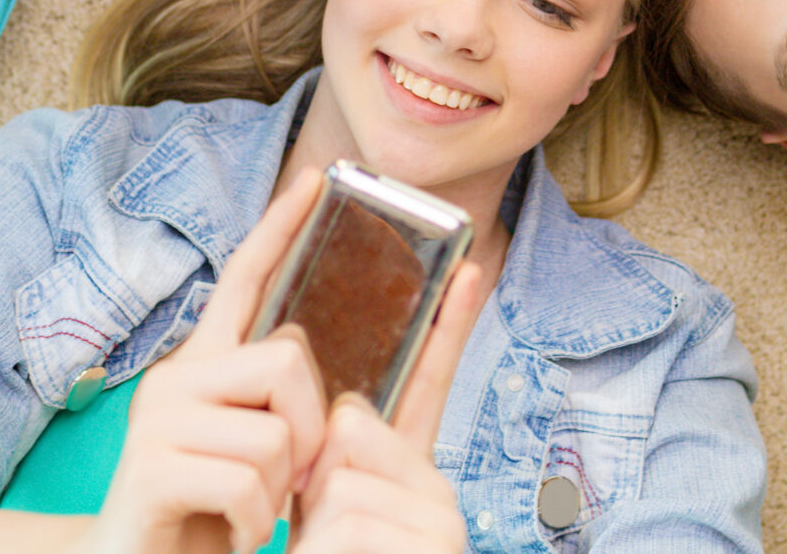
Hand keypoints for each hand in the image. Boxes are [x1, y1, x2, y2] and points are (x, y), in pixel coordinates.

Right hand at [90, 170, 334, 553]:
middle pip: (288, 360)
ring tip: (250, 512)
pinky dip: (254, 525)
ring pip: (276, 434)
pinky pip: (247, 485)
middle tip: (288, 480)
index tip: (316, 177)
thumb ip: (278, 403)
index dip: (280, 226)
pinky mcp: (151, 471)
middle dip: (310, 430)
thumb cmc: (207, 514)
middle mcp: (174, 380)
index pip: (244, 279)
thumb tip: (317, 367)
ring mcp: (158, 423)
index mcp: (203, 366)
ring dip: (281, 492)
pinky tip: (232, 534)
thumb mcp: (254, 448)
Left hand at [291, 259, 488, 553]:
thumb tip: (344, 414)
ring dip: (314, 528)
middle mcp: (437, 492)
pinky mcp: (436, 546)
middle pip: (355, 427)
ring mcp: (441, 524)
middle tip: (322, 534)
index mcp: (408, 474)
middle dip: (316, 479)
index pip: (431, 381)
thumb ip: (334, 457)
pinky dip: (323, 552)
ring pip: (344, 478)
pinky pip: (348, 520)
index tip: (472, 261)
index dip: (450, 321)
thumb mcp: (320, 512)